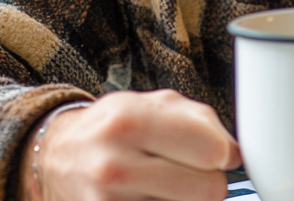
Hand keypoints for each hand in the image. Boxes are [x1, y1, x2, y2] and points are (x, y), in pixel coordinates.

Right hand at [20, 89, 239, 200]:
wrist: (59, 157)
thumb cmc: (115, 126)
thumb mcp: (152, 103)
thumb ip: (200, 121)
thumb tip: (235, 153)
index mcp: (132, 119)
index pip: (210, 149)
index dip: (226, 154)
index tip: (222, 155)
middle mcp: (115, 163)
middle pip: (205, 189)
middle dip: (211, 183)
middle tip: (198, 174)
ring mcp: (107, 200)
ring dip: (187, 200)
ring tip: (170, 185)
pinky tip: (154, 196)